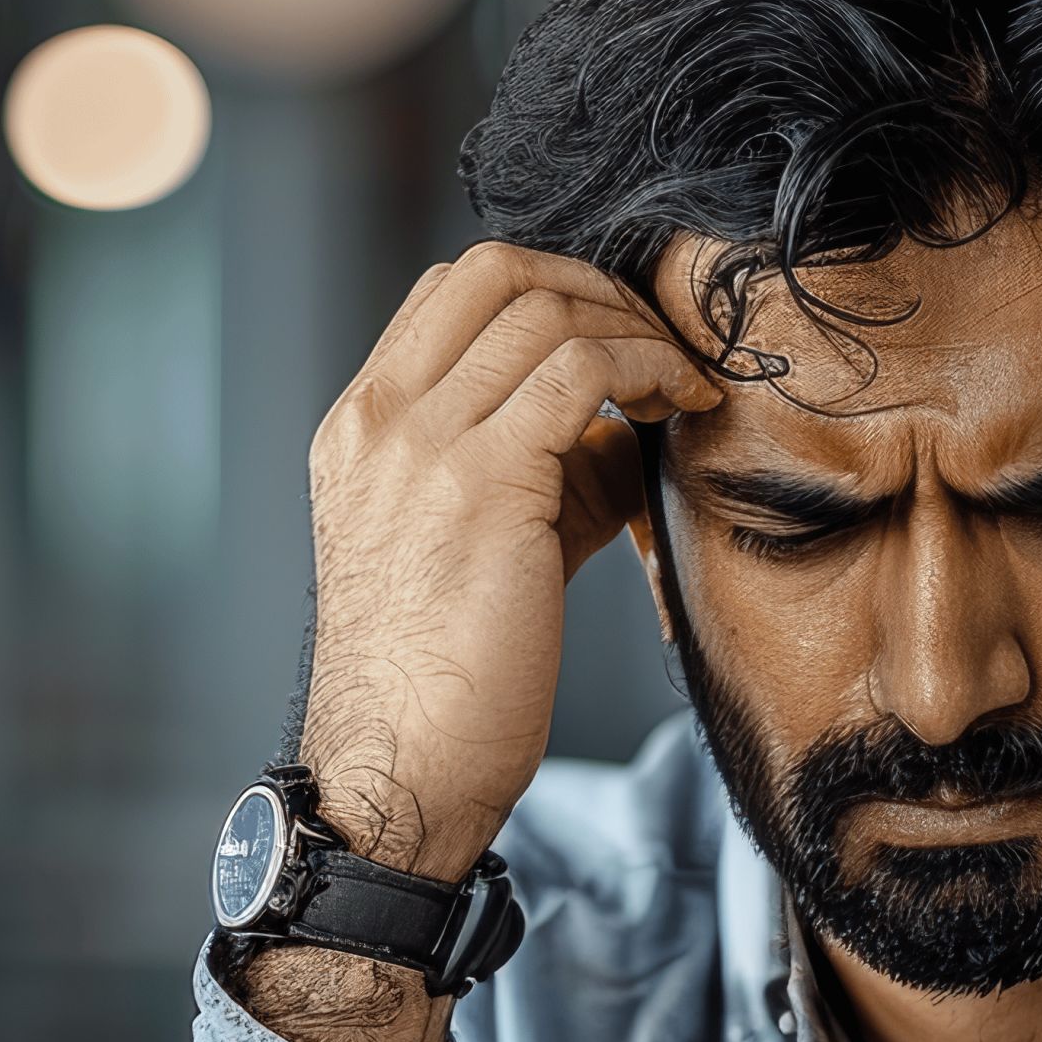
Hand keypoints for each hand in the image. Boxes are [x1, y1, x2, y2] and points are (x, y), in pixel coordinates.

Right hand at [295, 245, 724, 883]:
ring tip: (683, 385)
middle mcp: (378, 422)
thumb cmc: (439, 686)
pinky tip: (681, 409)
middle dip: (597, 287)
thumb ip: (538, 474)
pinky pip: (582, 371)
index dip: (549, 289)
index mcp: (358, 429)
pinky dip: (648, 371)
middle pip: (495, 270)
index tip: (616, 336)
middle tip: (661, 344)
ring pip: (545, 309)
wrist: (397, 772)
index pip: (451, 293)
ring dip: (636, 332)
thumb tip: (626, 428)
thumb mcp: (473, 549)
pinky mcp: (484, 484)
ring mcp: (421, 446)